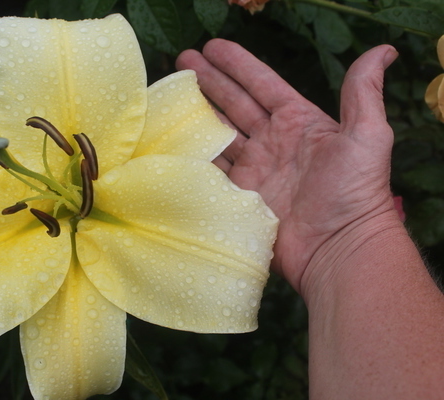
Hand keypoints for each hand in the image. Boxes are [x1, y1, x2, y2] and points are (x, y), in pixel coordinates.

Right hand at [176, 40, 400, 295]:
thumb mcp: (367, 137)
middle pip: (234, 105)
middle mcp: (273, 143)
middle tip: (183, 61)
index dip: (238, 66)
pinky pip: (213, 169)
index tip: (212, 47)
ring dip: (196, 114)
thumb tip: (384, 51)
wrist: (337, 248)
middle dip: (209, 82)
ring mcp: (254, 171)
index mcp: (298, 123)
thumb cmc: (353, 191)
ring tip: (172, 95)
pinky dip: (195, 154)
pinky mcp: (239, 196)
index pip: (262, 86)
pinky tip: (175, 139)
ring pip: (219, 134)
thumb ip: (363, 94)